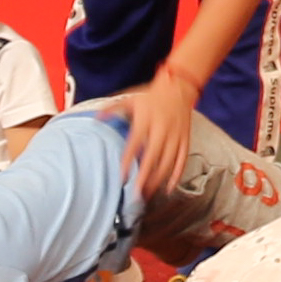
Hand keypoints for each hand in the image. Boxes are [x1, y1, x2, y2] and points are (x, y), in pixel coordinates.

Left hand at [120, 73, 198, 199]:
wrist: (178, 87)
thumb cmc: (151, 95)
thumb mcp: (130, 98)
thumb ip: (112, 108)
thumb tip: (95, 119)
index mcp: (146, 120)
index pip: (134, 144)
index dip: (128, 161)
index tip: (122, 177)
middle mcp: (161, 129)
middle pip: (152, 158)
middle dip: (144, 177)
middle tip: (136, 194)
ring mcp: (175, 136)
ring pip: (168, 162)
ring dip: (158, 180)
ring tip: (148, 195)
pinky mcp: (185, 139)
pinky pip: (182, 159)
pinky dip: (177, 175)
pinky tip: (169, 187)